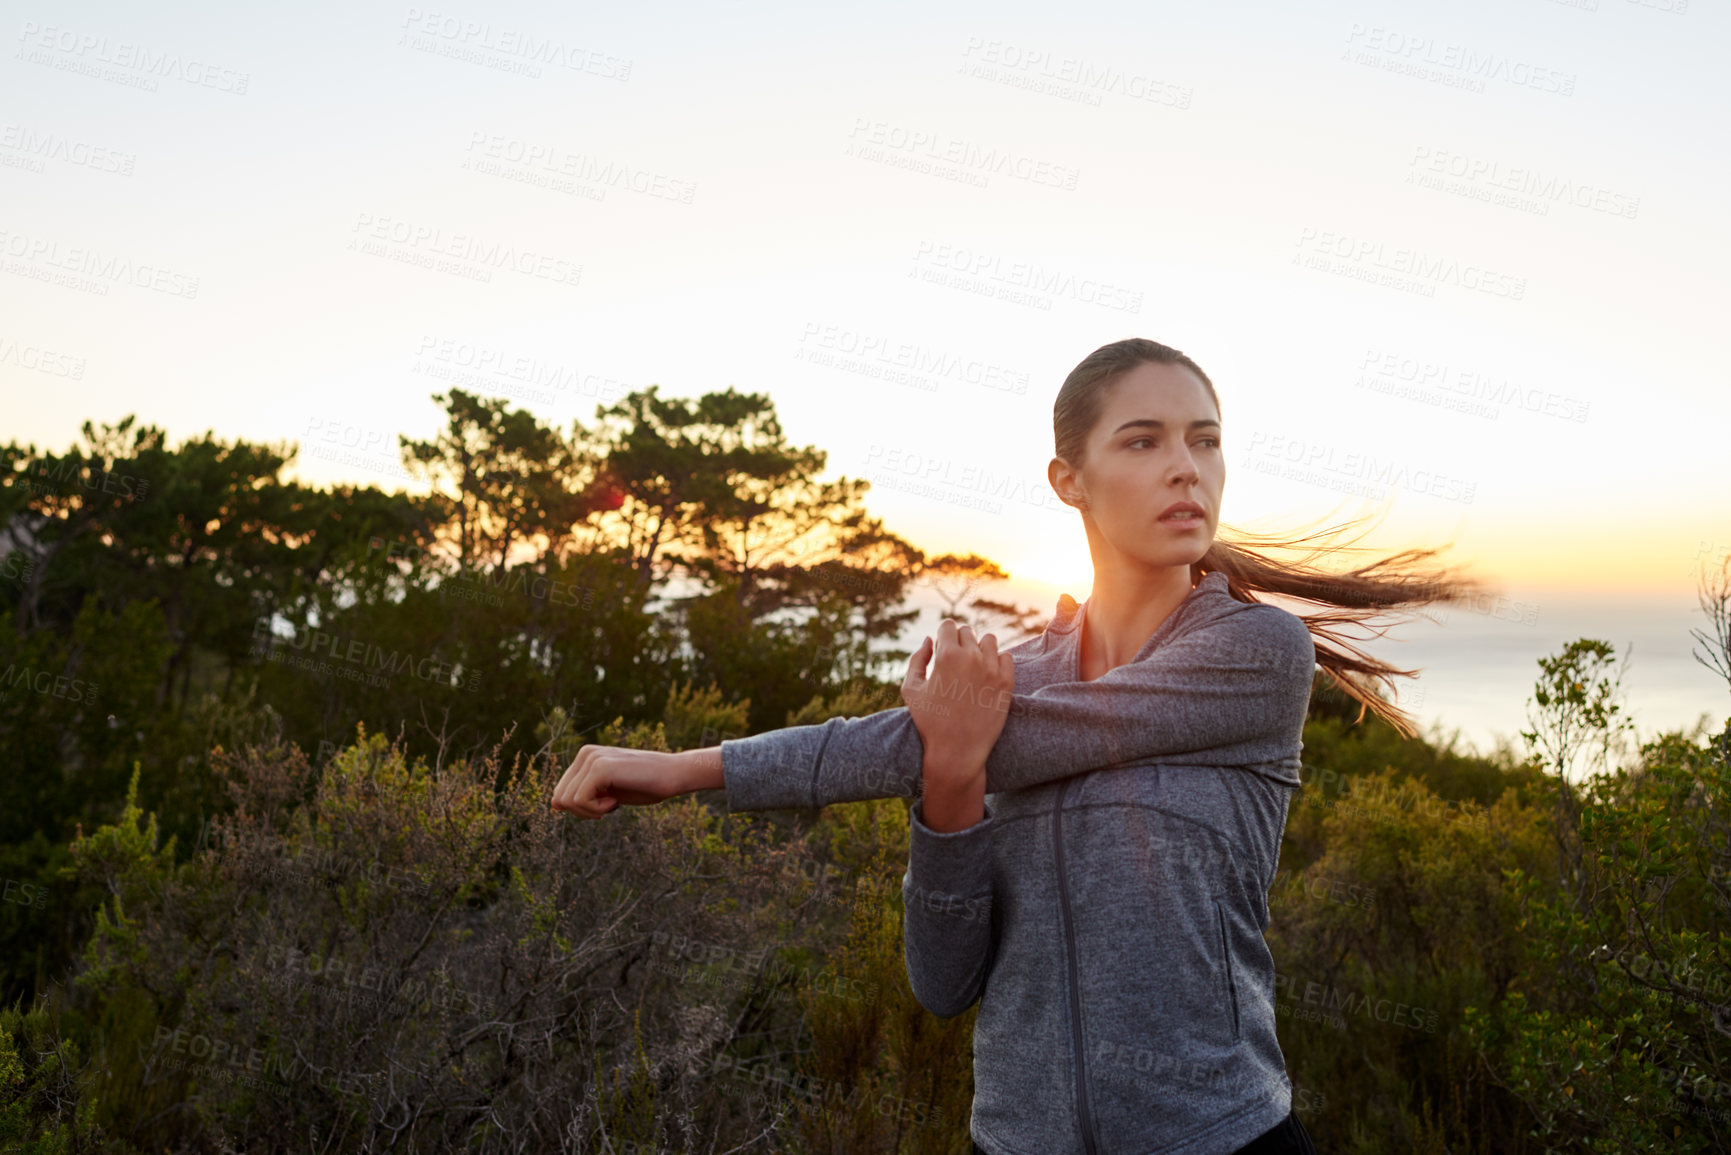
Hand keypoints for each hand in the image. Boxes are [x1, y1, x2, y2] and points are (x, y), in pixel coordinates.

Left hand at [551, 746, 714, 818]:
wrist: (675, 774)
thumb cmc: (647, 785)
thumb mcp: (609, 791)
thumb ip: (583, 794)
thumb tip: (553, 804)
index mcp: (586, 756)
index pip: (561, 792)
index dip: (581, 808)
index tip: (606, 803)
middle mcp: (585, 753)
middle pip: (560, 798)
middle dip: (582, 811)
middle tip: (608, 806)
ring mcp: (592, 758)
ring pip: (568, 801)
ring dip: (592, 811)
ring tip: (615, 802)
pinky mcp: (600, 768)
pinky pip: (579, 801)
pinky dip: (597, 810)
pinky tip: (616, 801)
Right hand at [902, 619, 1015, 799]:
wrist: (956, 752)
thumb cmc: (929, 722)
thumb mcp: (911, 690)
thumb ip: (917, 660)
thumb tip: (930, 640)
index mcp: (946, 656)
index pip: (949, 625)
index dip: (944, 635)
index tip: (943, 649)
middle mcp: (971, 658)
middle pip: (968, 632)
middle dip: (960, 642)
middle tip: (955, 664)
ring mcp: (992, 670)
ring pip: (989, 640)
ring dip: (980, 648)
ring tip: (973, 667)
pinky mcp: (1007, 684)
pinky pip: (1006, 657)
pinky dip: (997, 662)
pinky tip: (987, 676)